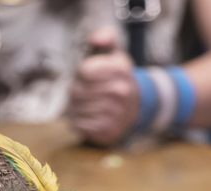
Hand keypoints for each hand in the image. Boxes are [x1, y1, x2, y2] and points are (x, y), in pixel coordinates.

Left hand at [69, 28, 139, 146]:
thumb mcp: (114, 54)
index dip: (80, 73)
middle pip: (77, 91)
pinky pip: (81, 126)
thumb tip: (97, 39)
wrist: (135, 108)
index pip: (83, 71)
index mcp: (120, 69)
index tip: (86, 75)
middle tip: (82, 92)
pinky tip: (87, 116)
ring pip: (76, 109)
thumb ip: (106, 38)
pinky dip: (79, 122)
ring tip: (84, 104)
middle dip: (75, 91)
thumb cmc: (116, 78)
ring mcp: (116, 114)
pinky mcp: (109, 131)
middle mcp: (121, 92)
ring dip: (75, 107)